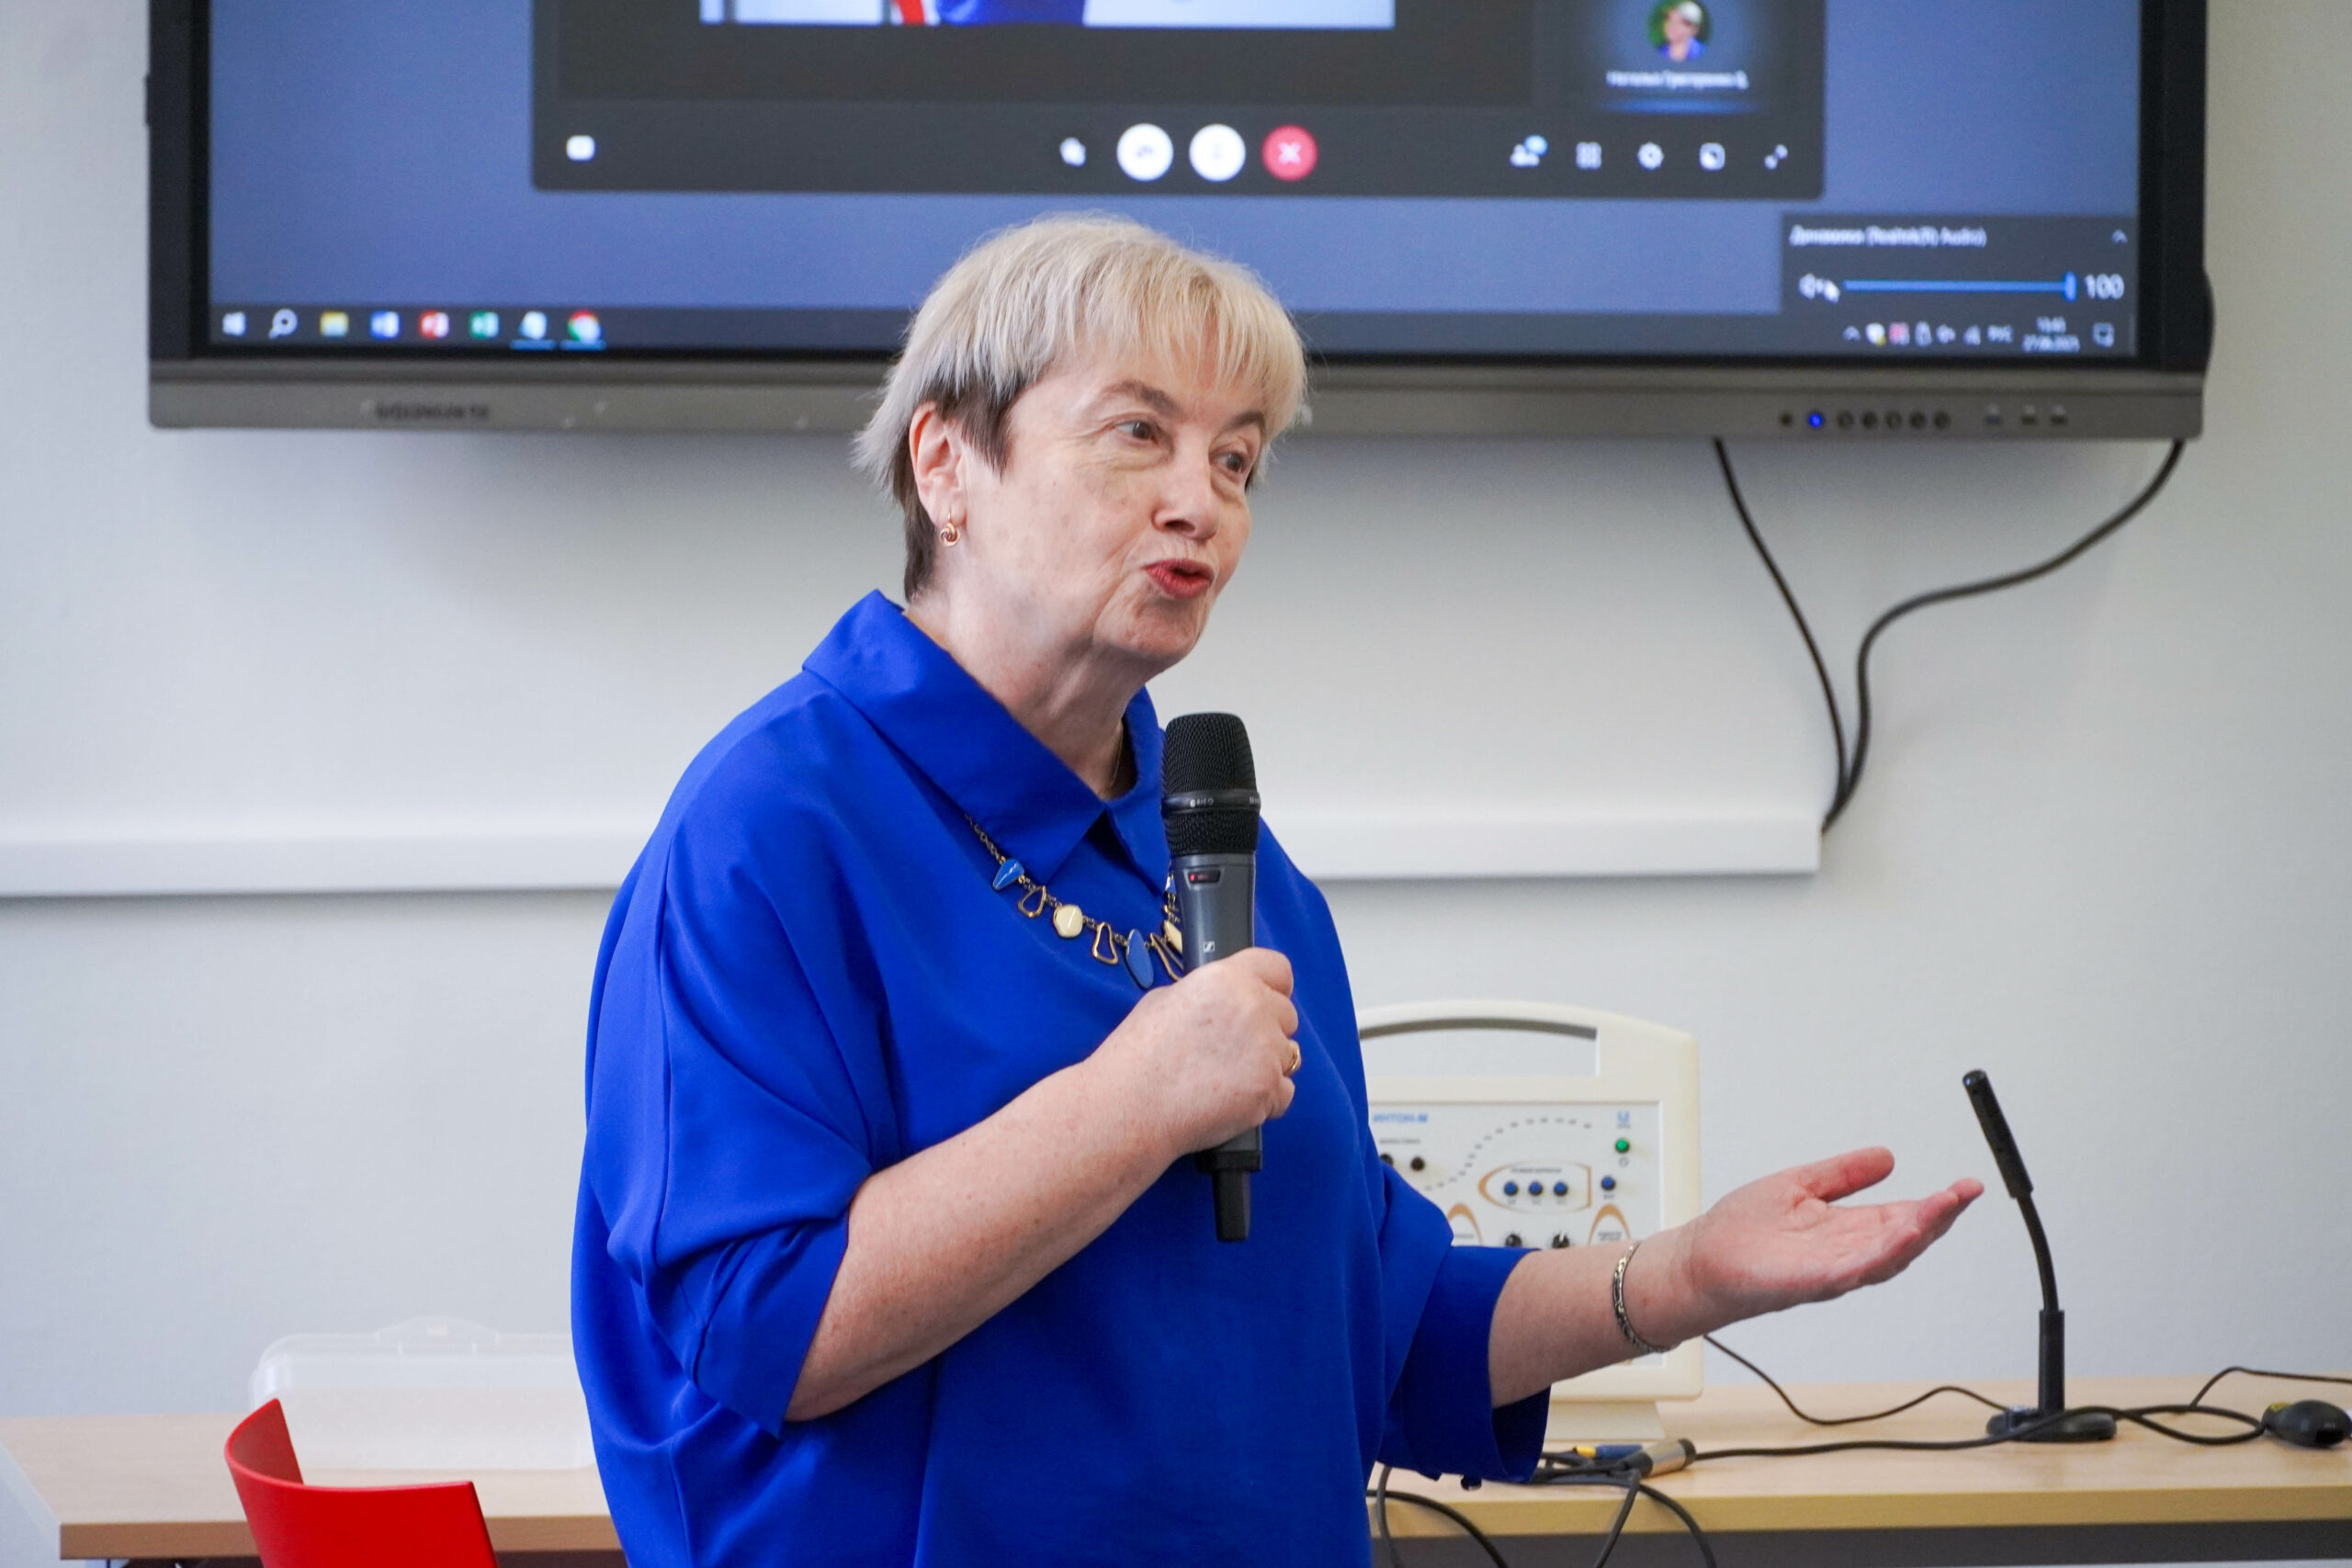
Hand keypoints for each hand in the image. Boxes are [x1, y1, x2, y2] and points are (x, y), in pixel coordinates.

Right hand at [1092, 949, 1298, 1156]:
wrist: (1130, 1106)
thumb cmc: (1138, 1055)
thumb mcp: (1164, 1000)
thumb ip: (1208, 995)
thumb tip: (1224, 1002)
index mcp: (1227, 978)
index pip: (1278, 968)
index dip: (1274, 986)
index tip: (1268, 998)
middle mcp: (1254, 1007)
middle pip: (1287, 1014)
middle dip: (1267, 1030)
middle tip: (1232, 1050)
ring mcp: (1266, 1050)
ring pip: (1287, 1055)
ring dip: (1266, 1065)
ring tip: (1227, 1079)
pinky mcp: (1269, 1089)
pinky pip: (1284, 1091)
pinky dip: (1265, 1099)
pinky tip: (1232, 1101)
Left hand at [1632, 1149, 1980, 1346]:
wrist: (1698, 1261)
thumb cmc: (1741, 1231)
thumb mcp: (1800, 1186)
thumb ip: (1842, 1174)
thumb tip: (1886, 1155)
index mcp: (1846, 1231)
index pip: (1903, 1217)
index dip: (1936, 1204)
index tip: (1965, 1186)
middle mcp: (1845, 1254)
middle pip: (1905, 1239)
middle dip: (1939, 1218)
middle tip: (1966, 1192)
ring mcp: (1829, 1271)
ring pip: (1885, 1257)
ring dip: (1918, 1234)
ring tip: (1943, 1208)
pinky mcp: (1807, 1282)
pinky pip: (1850, 1271)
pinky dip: (1877, 1255)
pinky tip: (1899, 1235)